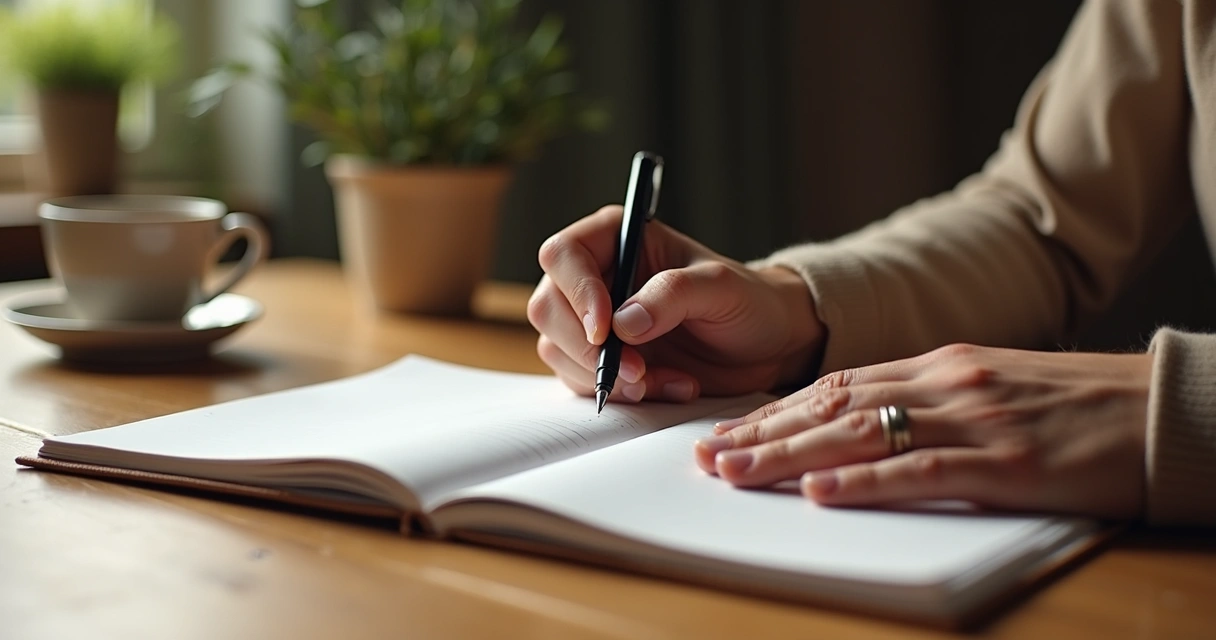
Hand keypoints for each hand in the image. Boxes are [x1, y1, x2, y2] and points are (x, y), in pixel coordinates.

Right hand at [528, 205, 822, 403]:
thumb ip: (673, 295)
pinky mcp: (602, 359)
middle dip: (587, 347)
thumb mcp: (722, 289)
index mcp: (618, 238)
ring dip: (605, 376)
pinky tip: (668, 386)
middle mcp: (597, 276)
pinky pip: (582, 381)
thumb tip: (623, 322)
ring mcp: (594, 320)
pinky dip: (621, 394)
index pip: (564, 254)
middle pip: (548, 307)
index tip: (606, 329)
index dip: (577, 292)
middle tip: (636, 370)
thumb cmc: (749, 301)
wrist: (768, 344)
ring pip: (558, 349)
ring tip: (663, 380)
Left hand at [694, 344, 1152, 518]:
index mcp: (940, 366)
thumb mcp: (993, 390)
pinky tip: (822, 494)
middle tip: (707, 457)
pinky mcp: (1009, 463)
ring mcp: (975, 420)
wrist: (1163, 408)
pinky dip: (866, 483)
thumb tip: (864, 425)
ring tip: (736, 473)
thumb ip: (931, 402)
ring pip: (861, 433)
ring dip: (791, 456)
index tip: (728, 431)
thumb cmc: (1079, 407)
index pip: (836, 385)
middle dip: (763, 433)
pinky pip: (923, 471)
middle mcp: (946, 383)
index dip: (775, 411)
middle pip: (833, 406)